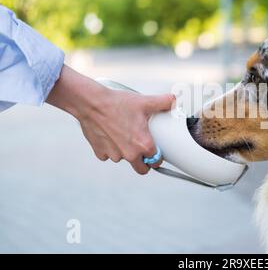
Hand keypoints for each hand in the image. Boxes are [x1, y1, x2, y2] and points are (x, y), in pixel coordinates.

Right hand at [46, 65, 174, 173]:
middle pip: (141, 169)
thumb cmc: (116, 104)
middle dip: (144, 162)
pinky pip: (109, 155)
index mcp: (143, 145)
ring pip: (124, 160)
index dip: (157, 157)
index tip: (156, 152)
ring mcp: (114, 154)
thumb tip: (174, 100)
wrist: (92, 103)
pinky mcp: (100, 152)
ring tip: (124, 135)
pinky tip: (111, 135)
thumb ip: (163, 102)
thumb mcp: (145, 102)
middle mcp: (129, 153)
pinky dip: (111, 148)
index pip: (156, 162)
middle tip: (142, 149)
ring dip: (126, 152)